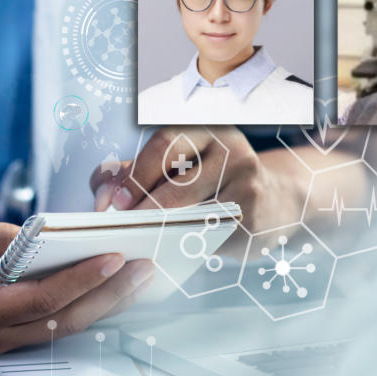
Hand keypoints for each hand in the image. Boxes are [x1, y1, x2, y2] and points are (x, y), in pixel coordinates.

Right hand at [0, 213, 154, 355]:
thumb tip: (38, 235)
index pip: (44, 298)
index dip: (83, 279)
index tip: (114, 257)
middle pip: (64, 319)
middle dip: (108, 295)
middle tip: (143, 270)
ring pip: (60, 325)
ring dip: (99, 302)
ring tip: (134, 279)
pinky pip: (47, 321)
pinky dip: (78, 303)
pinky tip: (99, 287)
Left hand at [88, 126, 312, 255]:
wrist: (274, 201)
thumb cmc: (214, 182)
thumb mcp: (180, 166)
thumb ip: (135, 170)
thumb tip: (102, 190)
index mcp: (205, 129)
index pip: (164, 142)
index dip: (135, 172)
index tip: (114, 201)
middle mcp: (229, 146)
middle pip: (177, 174)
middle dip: (144, 201)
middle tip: (123, 221)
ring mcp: (246, 178)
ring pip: (193, 206)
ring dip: (160, 224)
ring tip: (140, 236)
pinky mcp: (252, 212)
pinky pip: (211, 230)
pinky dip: (186, 240)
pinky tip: (171, 247)